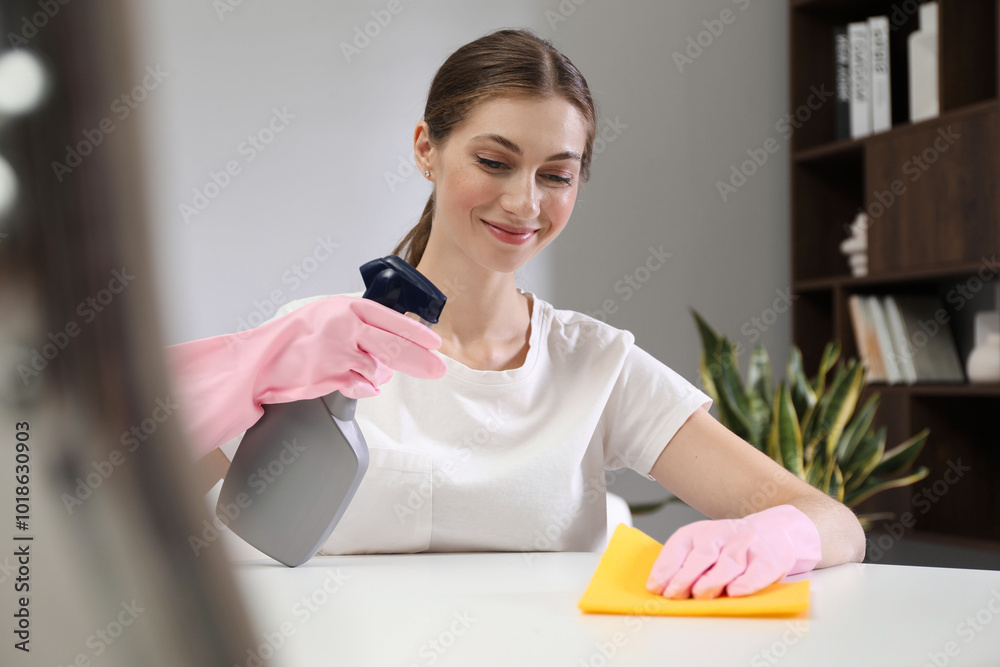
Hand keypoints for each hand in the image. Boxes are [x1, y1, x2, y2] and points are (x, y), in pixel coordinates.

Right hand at [165, 295, 446, 457]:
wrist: (261, 358)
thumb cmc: (293, 337)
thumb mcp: (328, 316)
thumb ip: (359, 324)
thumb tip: (391, 341)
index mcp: (347, 307)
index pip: (391, 318)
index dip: (416, 332)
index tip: (435, 343)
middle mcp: (346, 326)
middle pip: (394, 345)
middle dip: (420, 360)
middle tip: (438, 370)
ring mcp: (339, 351)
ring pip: (379, 368)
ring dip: (378, 375)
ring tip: (362, 372)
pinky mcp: (332, 375)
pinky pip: (363, 386)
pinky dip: (363, 388)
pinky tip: (354, 383)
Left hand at [645, 504, 821, 598]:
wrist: (778, 530)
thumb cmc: (732, 547)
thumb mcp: (706, 548)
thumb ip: (685, 565)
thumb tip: (659, 588)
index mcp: (702, 532)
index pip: (679, 546)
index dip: (666, 567)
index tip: (655, 587)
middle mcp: (724, 534)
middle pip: (702, 554)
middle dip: (685, 576)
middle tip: (674, 595)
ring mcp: (748, 544)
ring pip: (729, 563)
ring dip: (713, 581)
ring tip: (700, 596)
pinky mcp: (771, 557)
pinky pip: (759, 570)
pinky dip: (747, 583)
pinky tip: (736, 592)